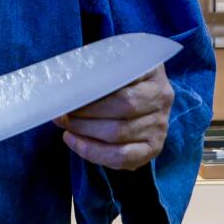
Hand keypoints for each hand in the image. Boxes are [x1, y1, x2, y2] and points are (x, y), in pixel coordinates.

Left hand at [53, 64, 173, 171]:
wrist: (137, 93)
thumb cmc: (116, 77)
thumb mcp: (108, 65)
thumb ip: (93, 72)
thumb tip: (63, 87)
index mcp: (151, 71)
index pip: (121, 80)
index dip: (92, 92)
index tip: (66, 97)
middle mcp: (161, 97)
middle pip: (123, 109)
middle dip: (85, 115)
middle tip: (61, 115)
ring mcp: (160, 124)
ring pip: (120, 135)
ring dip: (85, 134)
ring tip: (66, 128)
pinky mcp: (154, 147)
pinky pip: (124, 157)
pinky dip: (95, 153)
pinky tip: (77, 143)